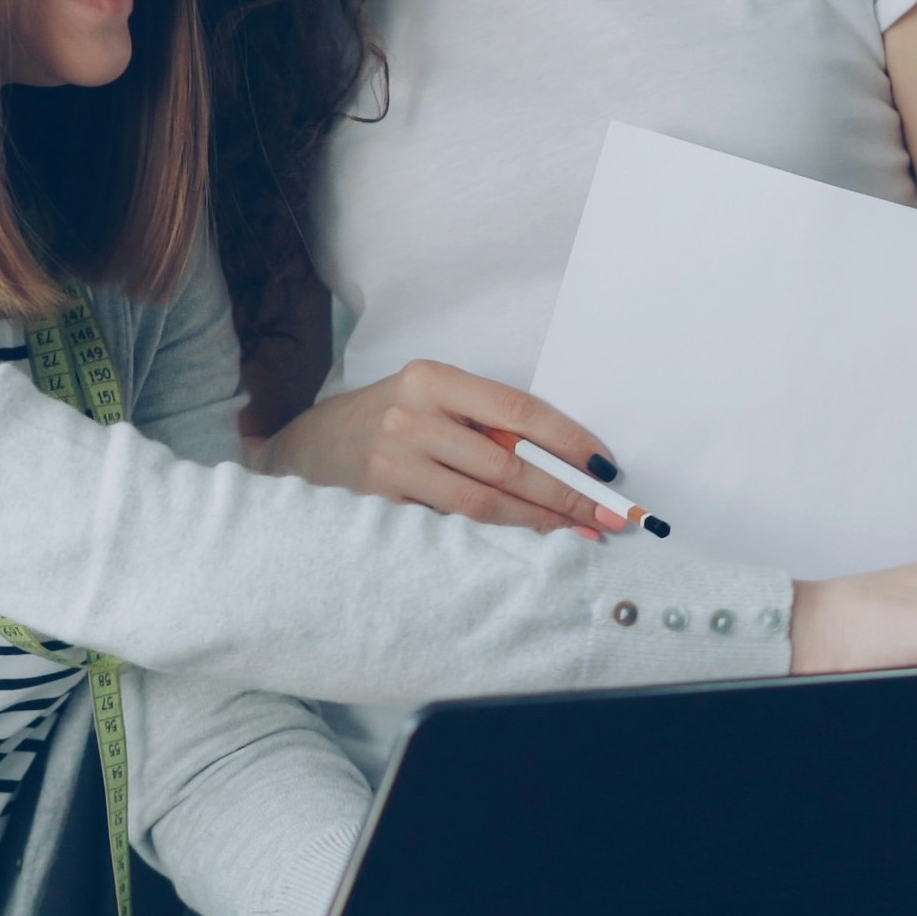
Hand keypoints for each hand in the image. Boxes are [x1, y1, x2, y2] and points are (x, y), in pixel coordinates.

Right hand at [252, 359, 636, 537]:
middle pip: (508, 463)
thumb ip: (483, 422)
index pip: (517, 410)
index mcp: (433, 378)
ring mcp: (396, 459)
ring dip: (541, 521)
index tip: (605, 466)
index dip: (568, 439)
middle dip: (566, 493)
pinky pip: (456, 521)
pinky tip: (530, 537)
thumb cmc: (387, 420)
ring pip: (486, 501)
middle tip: (607, 514)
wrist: (309, 447)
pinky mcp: (386, 499)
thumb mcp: (430, 399)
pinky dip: (500, 532)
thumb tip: (563, 461)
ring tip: (579, 531)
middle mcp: (414, 414)